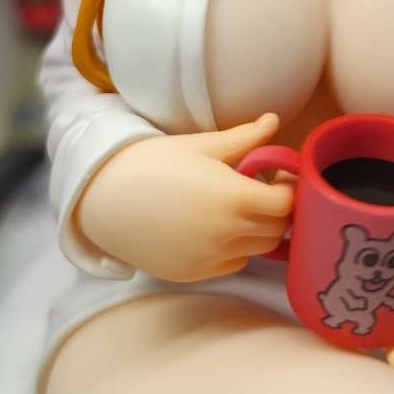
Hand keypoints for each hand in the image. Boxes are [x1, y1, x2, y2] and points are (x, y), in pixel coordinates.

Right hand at [75, 113, 294, 282]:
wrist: (104, 197)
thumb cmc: (153, 163)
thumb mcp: (202, 145)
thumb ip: (244, 138)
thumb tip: (272, 121)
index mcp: (235, 198)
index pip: (287, 204)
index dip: (289, 189)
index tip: (280, 177)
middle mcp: (228, 234)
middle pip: (277, 230)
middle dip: (278, 210)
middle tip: (263, 189)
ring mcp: (211, 258)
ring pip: (258, 249)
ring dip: (259, 229)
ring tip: (238, 206)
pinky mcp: (195, 273)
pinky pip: (232, 262)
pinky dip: (235, 247)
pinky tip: (215, 226)